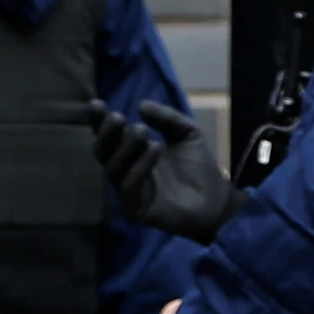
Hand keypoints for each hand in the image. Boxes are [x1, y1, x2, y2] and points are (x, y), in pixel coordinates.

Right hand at [95, 100, 237, 240]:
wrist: (217, 201)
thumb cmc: (198, 168)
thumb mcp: (187, 134)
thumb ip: (168, 118)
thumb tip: (142, 105)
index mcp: (132, 151)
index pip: (109, 135)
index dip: (99, 121)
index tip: (97, 104)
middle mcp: (125, 170)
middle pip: (102, 152)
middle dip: (106, 133)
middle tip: (119, 117)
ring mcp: (128, 191)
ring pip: (113, 168)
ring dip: (125, 147)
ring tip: (143, 131)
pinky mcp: (135, 209)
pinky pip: (129, 187)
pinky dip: (140, 166)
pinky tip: (156, 149)